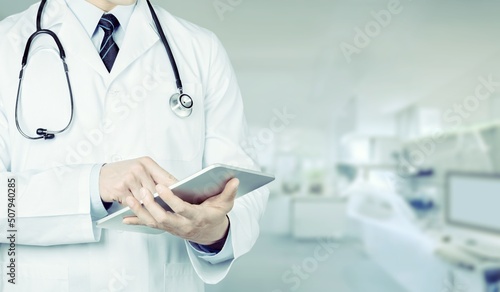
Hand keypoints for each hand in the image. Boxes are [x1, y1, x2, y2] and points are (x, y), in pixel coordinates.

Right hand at [99, 157, 176, 204]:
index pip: (166, 177)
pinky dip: (136, 207)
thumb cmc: (123, 173)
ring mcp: (128, 179)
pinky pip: (134, 204)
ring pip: (146, 199)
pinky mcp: (120, 189)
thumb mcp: (140, 169)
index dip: (177, 189)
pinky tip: (137, 207)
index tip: (186, 197)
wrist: (100, 177)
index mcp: (147, 163)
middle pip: (157, 191)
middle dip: (162, 201)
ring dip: (148, 206)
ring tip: (153, 209)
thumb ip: (155, 177)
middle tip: (169, 208)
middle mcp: (138, 168)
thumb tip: (175, 188)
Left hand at [123, 178, 238, 244]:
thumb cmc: (216, 215)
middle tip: (142, 191)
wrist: (209, 233)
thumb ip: (229, 192)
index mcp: (196, 217)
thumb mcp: (225, 204)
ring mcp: (172, 228)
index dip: (171, 199)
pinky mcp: (165, 228)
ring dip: (140, 211)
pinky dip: (136, 220)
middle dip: (151, 206)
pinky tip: (123, 217)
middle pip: (163, 218)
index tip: (162, 186)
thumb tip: (235, 180)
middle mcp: (182, 225)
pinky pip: (149, 225)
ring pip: (153, 222)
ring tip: (130, 197)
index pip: (182, 209)